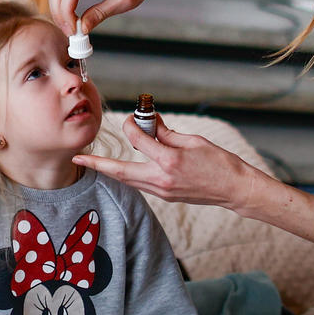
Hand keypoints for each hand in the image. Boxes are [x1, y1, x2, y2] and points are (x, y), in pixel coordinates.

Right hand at [47, 0, 179, 35]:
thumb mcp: (124, 2)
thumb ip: (100, 14)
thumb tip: (82, 29)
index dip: (67, 11)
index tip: (72, 30)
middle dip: (59, 11)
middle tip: (68, 32)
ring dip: (57, 7)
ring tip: (68, 26)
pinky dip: (61, 1)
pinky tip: (69, 16)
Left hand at [73, 114, 258, 209]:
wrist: (234, 189)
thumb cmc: (220, 162)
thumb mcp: (193, 141)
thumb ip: (167, 134)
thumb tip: (149, 124)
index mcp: (169, 160)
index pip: (139, 140)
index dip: (131, 126)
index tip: (131, 119)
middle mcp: (162, 178)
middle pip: (121, 171)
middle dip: (98, 165)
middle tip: (78, 159)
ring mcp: (163, 191)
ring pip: (129, 180)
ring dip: (111, 171)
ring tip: (93, 164)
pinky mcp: (167, 196)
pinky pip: (141, 185)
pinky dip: (129, 176)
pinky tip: (121, 171)